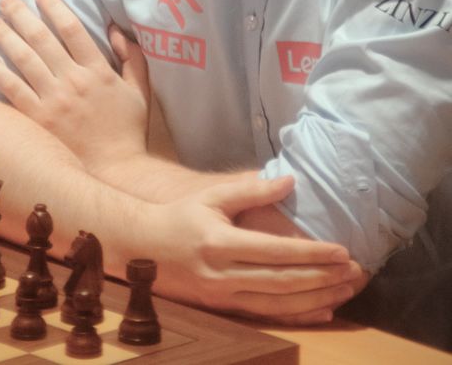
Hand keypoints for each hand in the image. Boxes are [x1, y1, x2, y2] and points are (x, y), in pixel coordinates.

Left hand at [0, 0, 149, 170]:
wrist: (116, 171)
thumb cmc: (129, 130)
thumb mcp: (140, 90)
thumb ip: (132, 57)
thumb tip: (114, 29)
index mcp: (98, 70)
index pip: (72, 28)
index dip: (54, 7)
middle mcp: (73, 80)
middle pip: (41, 38)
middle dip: (21, 15)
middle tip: (5, 0)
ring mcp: (53, 100)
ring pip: (23, 59)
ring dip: (5, 36)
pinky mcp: (38, 119)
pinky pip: (12, 88)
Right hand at [147, 176, 362, 325]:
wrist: (142, 249)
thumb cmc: (179, 217)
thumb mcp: (211, 197)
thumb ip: (251, 190)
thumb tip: (289, 181)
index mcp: (220, 242)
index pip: (276, 252)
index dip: (311, 253)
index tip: (342, 251)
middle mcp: (222, 274)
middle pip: (282, 282)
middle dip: (322, 279)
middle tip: (355, 273)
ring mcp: (222, 297)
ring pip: (278, 304)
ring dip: (316, 300)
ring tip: (345, 290)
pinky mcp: (222, 309)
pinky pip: (266, 317)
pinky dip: (297, 316)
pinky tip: (321, 312)